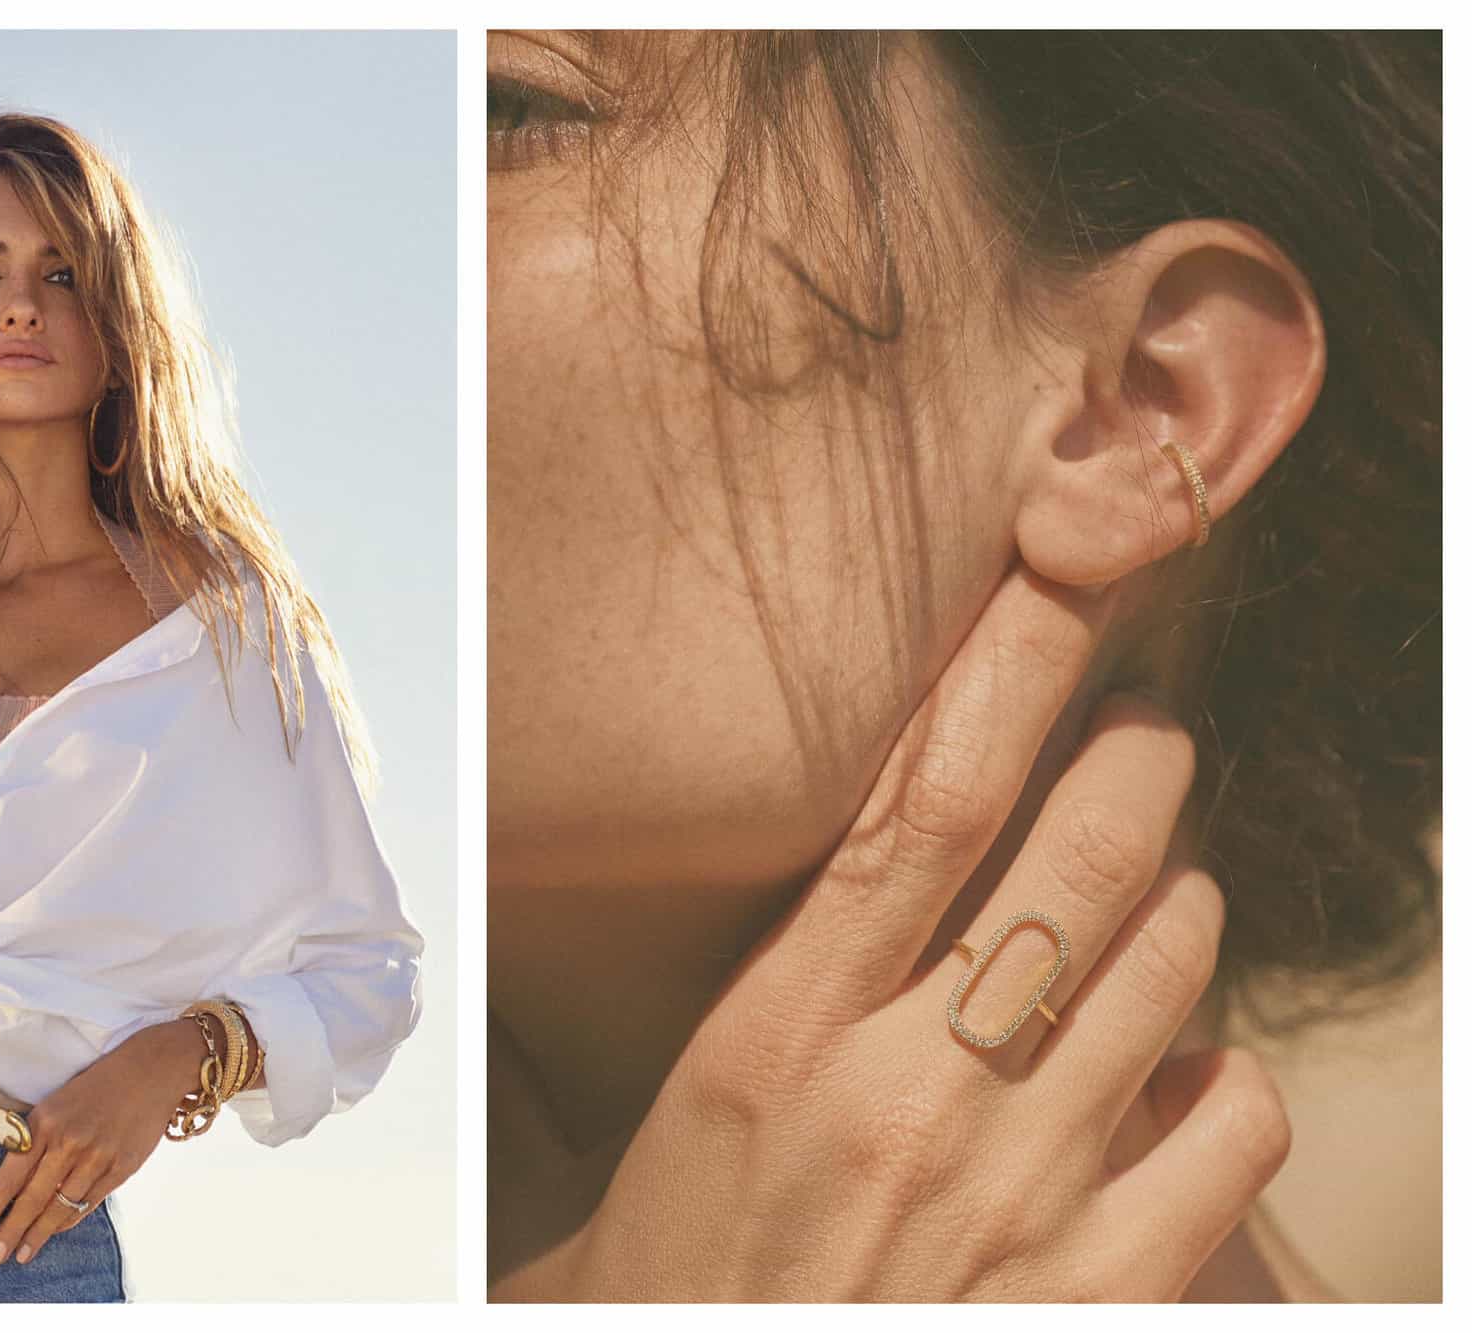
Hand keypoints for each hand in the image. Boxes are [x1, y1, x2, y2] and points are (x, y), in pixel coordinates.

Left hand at [0, 1018, 203, 1267]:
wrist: (151, 1070)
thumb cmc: (99, 1085)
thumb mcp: (58, 1101)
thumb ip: (38, 1138)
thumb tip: (17, 1182)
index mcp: (46, 1122)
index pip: (10, 1177)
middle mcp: (69, 1142)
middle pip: (32, 1199)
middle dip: (10, 1232)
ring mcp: (97, 1156)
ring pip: (60, 1207)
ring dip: (39, 1234)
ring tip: (23, 1254)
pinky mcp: (121, 1167)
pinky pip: (89, 1203)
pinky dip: (70, 1219)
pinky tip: (56, 1230)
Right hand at [523, 566, 1291, 1300]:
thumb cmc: (664, 1283)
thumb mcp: (655, 1126)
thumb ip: (735, 1008)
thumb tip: (815, 901)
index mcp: (778, 1039)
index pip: (918, 802)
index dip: (1004, 670)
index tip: (1055, 585)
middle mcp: (910, 1094)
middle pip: (1080, 857)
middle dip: (1138, 761)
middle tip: (1142, 733)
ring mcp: (1018, 1194)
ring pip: (1170, 968)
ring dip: (1186, 899)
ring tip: (1162, 886)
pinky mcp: (1094, 1289)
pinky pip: (1229, 1131)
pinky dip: (1232, 1073)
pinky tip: (1189, 1061)